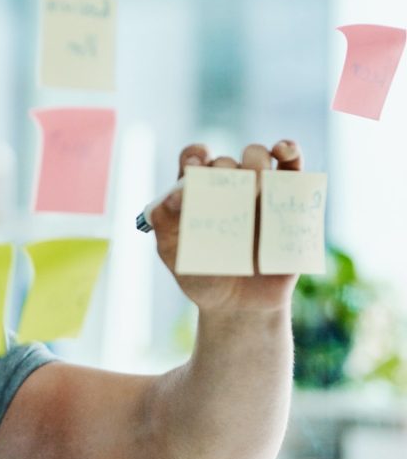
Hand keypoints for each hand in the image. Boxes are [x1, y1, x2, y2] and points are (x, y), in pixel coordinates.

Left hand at [150, 140, 302, 312]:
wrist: (239, 307)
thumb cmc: (202, 277)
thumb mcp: (175, 254)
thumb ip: (166, 223)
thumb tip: (172, 195)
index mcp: (196, 192)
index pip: (194, 159)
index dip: (195, 156)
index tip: (195, 168)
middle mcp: (227, 186)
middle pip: (226, 161)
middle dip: (225, 171)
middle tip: (229, 197)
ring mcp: (259, 192)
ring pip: (259, 156)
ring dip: (256, 159)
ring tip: (254, 184)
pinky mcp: (288, 202)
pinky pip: (293, 169)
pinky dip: (290, 152)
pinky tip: (284, 151)